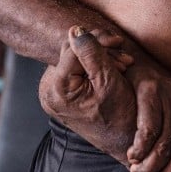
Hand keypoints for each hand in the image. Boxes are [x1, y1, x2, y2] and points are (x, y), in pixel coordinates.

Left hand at [38, 26, 136, 162]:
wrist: (122, 142)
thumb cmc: (120, 116)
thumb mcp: (108, 82)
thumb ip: (92, 53)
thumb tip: (75, 29)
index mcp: (57, 90)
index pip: (72, 48)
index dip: (96, 40)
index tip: (119, 41)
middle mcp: (47, 91)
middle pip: (70, 51)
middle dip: (98, 49)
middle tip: (123, 56)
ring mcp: (52, 92)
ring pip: (73, 57)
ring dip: (98, 56)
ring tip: (121, 65)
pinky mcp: (59, 93)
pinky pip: (73, 68)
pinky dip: (92, 65)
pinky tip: (111, 69)